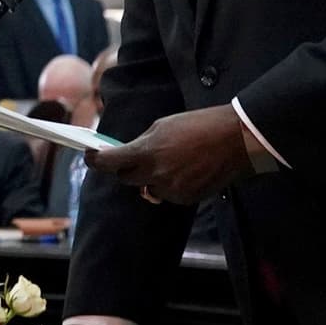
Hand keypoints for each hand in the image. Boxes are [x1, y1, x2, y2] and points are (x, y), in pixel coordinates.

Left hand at [90, 104, 258, 206]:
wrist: (236, 140)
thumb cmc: (200, 126)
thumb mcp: (164, 126)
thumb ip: (143, 143)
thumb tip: (130, 154)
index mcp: (147, 152)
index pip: (109, 163)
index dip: (95, 161)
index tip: (89, 156)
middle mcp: (155, 175)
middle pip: (126, 178)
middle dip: (126, 168)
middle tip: (130, 158)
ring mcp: (171, 189)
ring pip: (148, 188)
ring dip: (151, 177)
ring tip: (171, 160)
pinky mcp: (186, 199)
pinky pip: (168, 194)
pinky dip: (170, 185)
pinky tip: (185, 170)